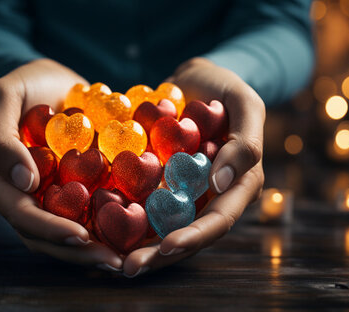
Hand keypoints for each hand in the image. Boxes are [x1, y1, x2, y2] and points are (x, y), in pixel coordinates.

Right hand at [0, 58, 123, 270]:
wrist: (45, 80)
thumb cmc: (22, 83)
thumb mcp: (3, 97)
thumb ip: (0, 139)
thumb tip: (23, 183)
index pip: (21, 213)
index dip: (50, 229)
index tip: (83, 237)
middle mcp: (13, 194)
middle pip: (42, 235)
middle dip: (77, 252)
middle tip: (114, 263)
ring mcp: (38, 196)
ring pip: (60, 233)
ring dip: (90, 251)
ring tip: (122, 261)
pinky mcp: (62, 190)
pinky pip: (78, 215)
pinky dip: (99, 229)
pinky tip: (126, 238)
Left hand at [122, 57, 264, 276]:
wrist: (196, 80)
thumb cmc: (225, 88)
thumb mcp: (244, 103)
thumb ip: (246, 141)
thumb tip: (222, 182)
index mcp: (239, 184)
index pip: (219, 220)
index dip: (195, 236)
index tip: (167, 247)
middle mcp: (211, 196)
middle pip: (189, 233)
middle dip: (160, 254)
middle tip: (129, 267)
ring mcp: (185, 192)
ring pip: (165, 227)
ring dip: (141, 246)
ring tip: (113, 261)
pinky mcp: (162, 182)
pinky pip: (146, 205)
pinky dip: (127, 219)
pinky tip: (102, 229)